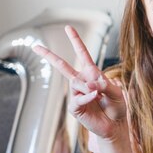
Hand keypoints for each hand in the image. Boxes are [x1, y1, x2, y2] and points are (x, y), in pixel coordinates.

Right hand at [32, 25, 126, 140]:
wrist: (116, 125)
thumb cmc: (117, 107)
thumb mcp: (117, 92)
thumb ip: (104, 84)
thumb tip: (87, 83)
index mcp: (92, 73)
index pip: (82, 54)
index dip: (76, 41)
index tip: (68, 28)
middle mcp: (81, 82)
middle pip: (63, 66)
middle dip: (49, 56)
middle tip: (35, 46)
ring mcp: (76, 94)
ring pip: (76, 83)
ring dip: (88, 87)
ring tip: (99, 95)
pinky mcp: (75, 107)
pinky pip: (78, 98)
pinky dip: (87, 96)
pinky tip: (95, 97)